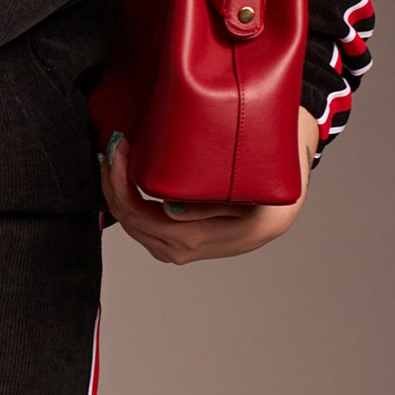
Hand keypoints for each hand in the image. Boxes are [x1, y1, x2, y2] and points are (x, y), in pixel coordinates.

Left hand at [99, 110, 318, 264]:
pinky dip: (126, 199)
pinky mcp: (175, 241)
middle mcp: (179, 250)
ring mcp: (175, 249)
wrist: (282, 213)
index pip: (138, 214)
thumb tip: (169, 211)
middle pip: (127, 220)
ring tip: (114, 156)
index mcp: (194, 239)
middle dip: (112, 182)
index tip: (119, 147)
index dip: (120, 182)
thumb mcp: (250, 198)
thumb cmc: (268, 197)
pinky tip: (124, 176)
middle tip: (113, 144)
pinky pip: (140, 224)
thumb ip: (208, 208)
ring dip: (116, 190)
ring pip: (130, 224)